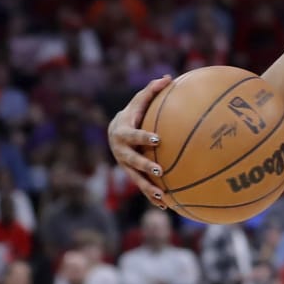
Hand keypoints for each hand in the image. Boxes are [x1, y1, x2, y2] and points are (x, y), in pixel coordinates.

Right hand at [108, 74, 174, 207]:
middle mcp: (121, 151)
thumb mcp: (139, 101)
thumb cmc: (133, 113)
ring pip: (136, 179)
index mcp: (123, 132)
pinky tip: (167, 206)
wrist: (114, 132)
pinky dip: (152, 197)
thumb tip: (169, 77)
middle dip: (145, 166)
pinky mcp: (131, 174)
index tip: (158, 139)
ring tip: (163, 197)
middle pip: (132, 161)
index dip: (143, 137)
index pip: (133, 135)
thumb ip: (152, 90)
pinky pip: (141, 187)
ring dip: (148, 188)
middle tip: (159, 171)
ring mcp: (125, 165)